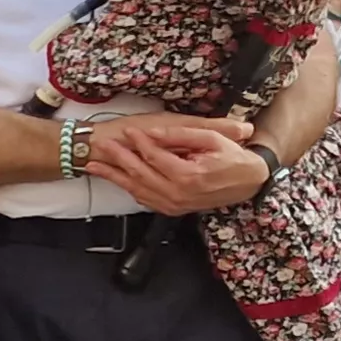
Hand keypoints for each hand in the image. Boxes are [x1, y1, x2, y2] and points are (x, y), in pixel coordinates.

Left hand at [84, 114, 268, 214]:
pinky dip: (127, 188)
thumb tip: (154, 133)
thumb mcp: (211, 138)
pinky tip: (114, 179)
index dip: (139, 142)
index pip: (155, 156)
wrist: (249, 182)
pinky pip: (144, 199)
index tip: (126, 130)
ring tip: (92, 165)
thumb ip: (181, 135)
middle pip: (139, 173)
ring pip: (137, 189)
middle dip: (117, 158)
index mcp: (188, 175)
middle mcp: (178, 193)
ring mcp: (174, 204)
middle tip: (100, 144)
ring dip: (113, 176)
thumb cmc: (233, 157)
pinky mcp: (172, 209)